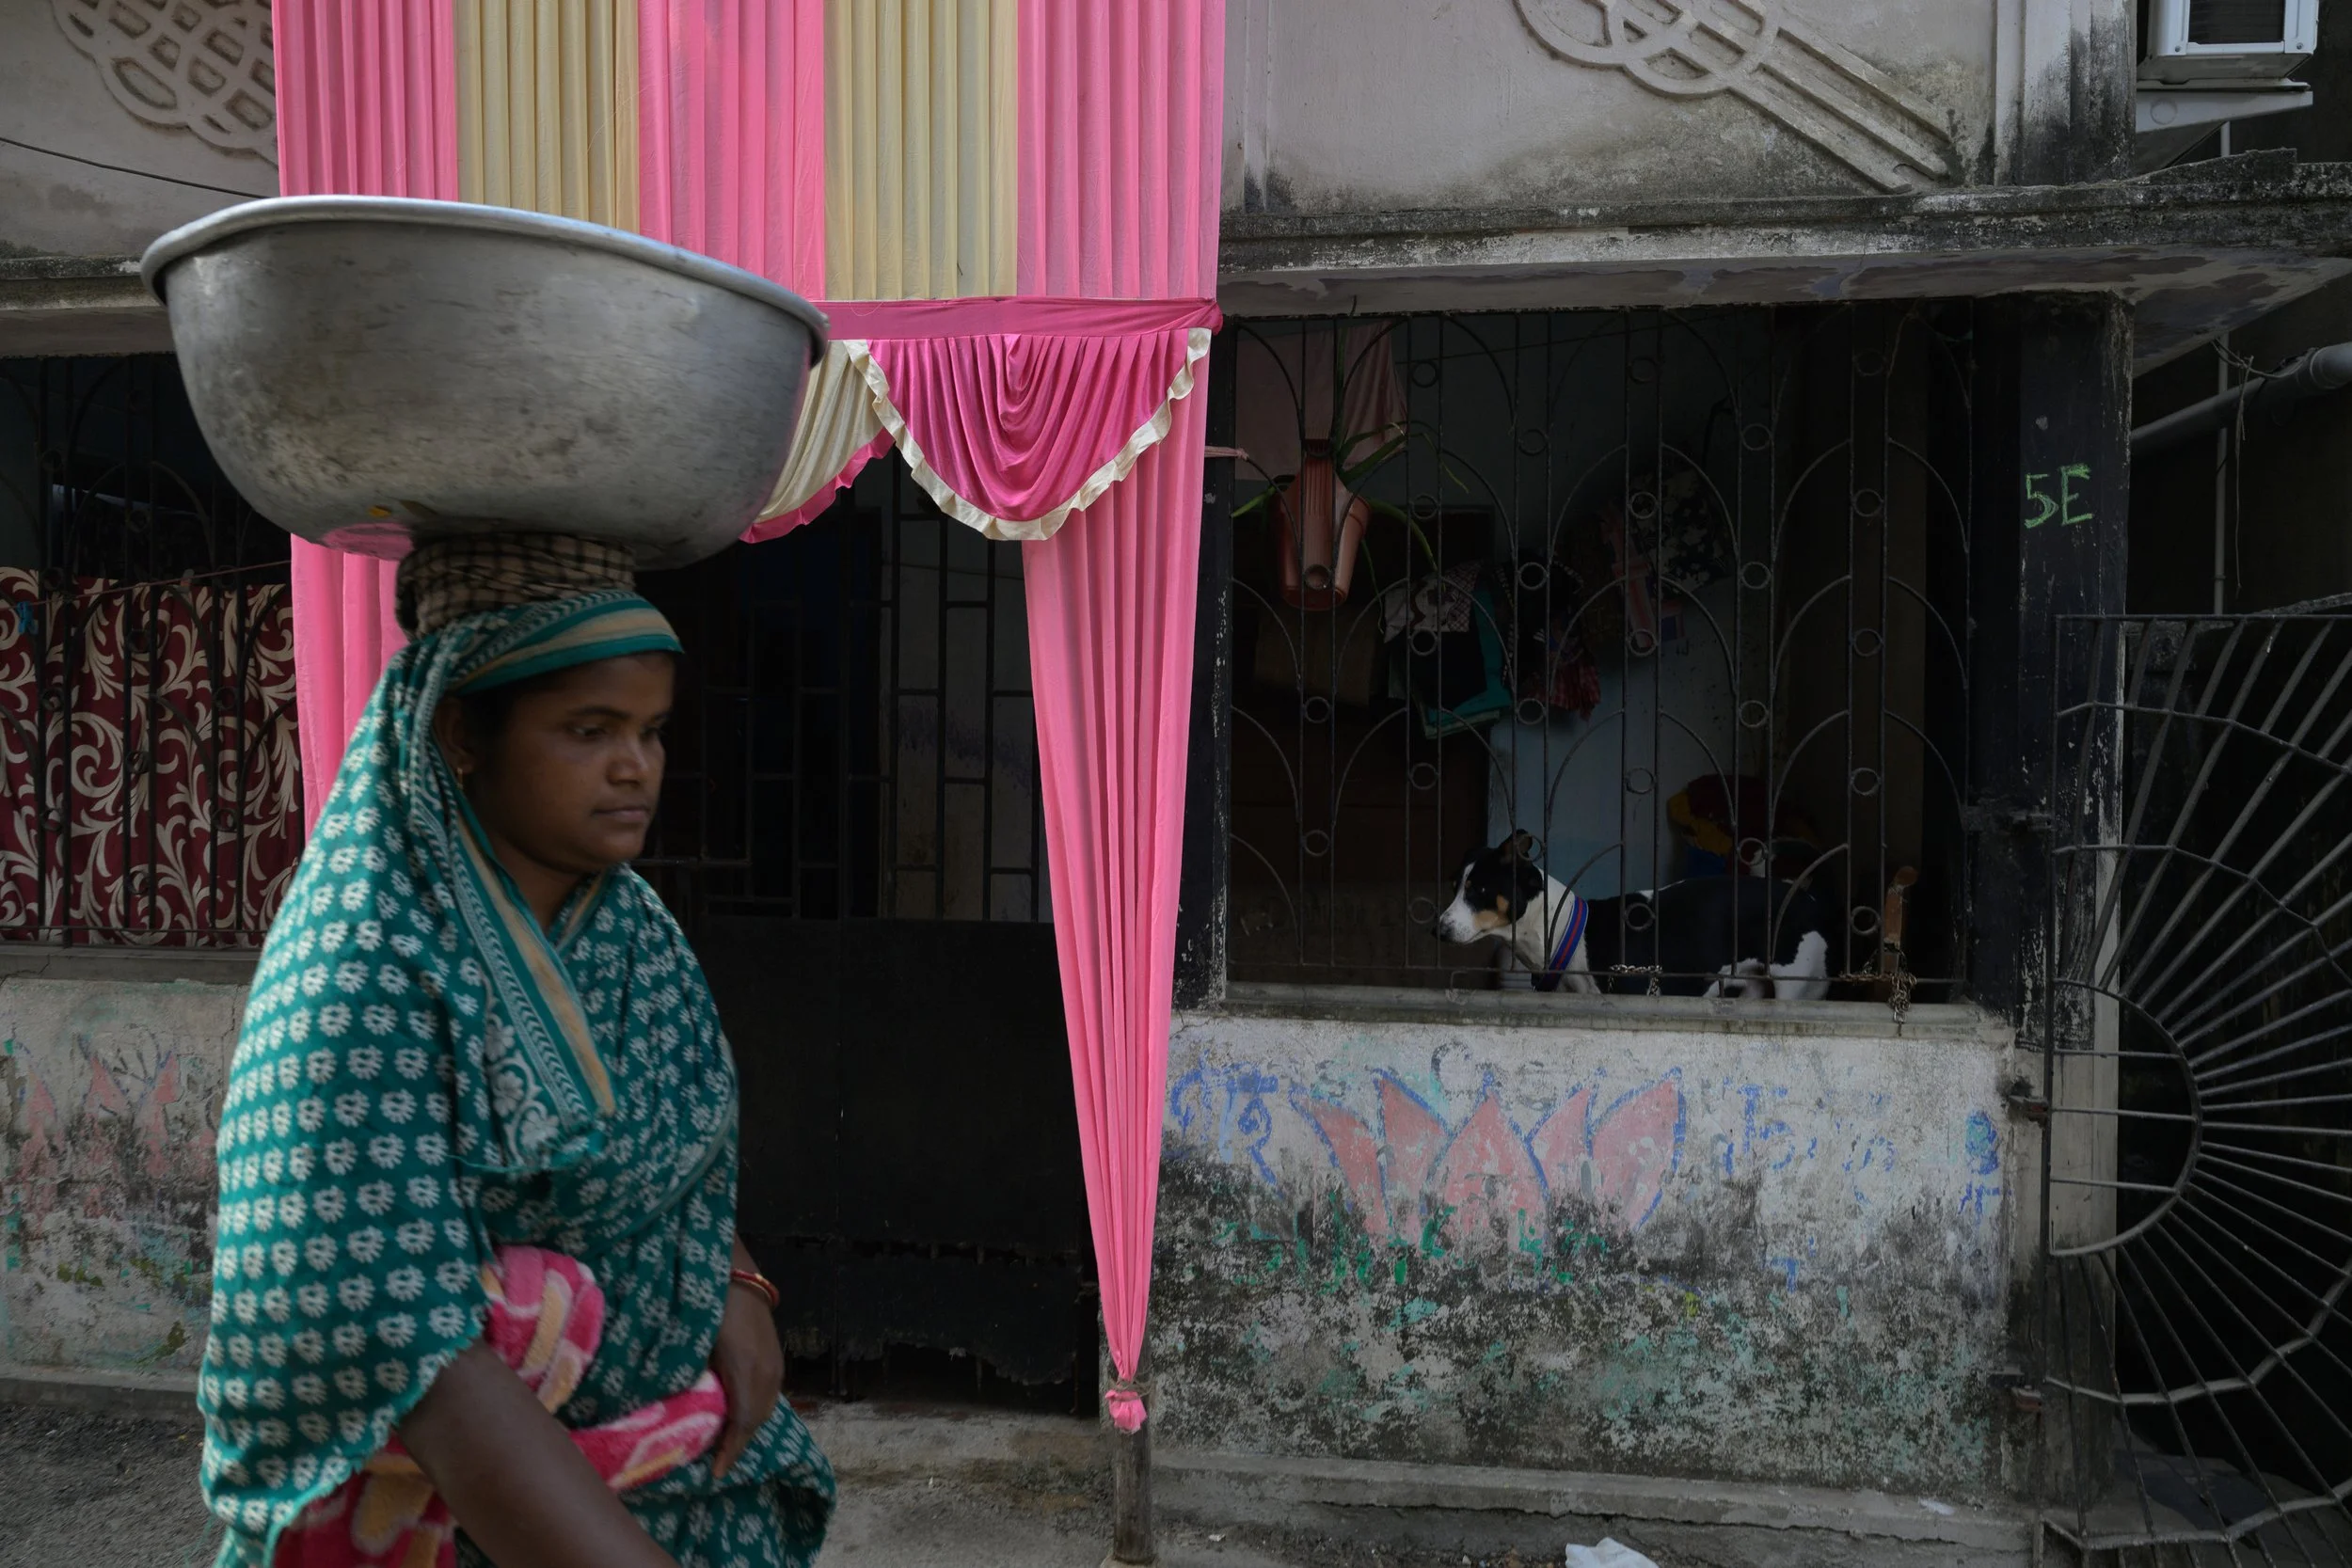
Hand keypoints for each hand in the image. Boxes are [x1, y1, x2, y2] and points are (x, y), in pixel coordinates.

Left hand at [708, 1268, 783, 1480]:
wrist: (734, 1270)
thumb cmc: (705, 1306)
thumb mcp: (695, 1346)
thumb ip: (693, 1379)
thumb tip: (682, 1411)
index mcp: (746, 1371)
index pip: (741, 1424)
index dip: (729, 1452)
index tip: (714, 1474)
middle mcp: (767, 1371)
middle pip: (756, 1419)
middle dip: (738, 1444)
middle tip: (717, 1462)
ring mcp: (776, 1361)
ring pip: (766, 1406)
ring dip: (748, 1427)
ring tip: (728, 1441)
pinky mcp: (777, 1353)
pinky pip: (769, 1392)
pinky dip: (756, 1409)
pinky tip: (741, 1410)